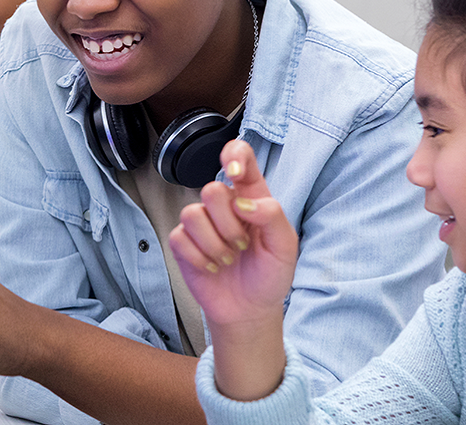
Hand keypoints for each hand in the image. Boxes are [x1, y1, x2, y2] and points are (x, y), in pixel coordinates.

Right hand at [168, 140, 295, 398]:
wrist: (250, 309)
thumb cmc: (270, 274)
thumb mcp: (285, 245)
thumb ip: (271, 215)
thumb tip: (243, 202)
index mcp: (251, 194)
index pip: (239, 155)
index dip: (233, 155)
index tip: (233, 172)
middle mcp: (224, 204)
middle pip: (212, 190)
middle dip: (228, 225)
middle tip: (242, 246)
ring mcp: (201, 222)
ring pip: (192, 214)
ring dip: (214, 244)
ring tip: (228, 259)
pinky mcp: (183, 243)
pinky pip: (180, 238)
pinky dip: (200, 258)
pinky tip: (213, 267)